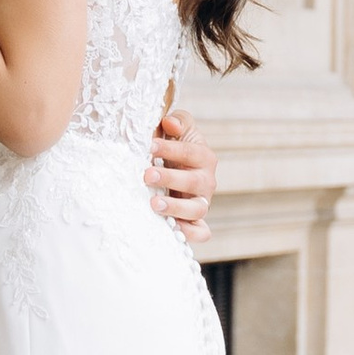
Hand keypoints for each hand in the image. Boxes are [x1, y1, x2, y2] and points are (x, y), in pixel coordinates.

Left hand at [147, 103, 215, 245]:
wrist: (175, 168)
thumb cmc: (174, 146)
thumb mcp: (178, 128)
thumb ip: (178, 121)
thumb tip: (169, 124)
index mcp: (204, 157)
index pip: (191, 152)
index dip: (172, 149)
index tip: (150, 146)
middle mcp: (206, 181)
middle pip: (193, 182)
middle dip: (169, 178)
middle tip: (147, 174)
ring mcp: (202, 202)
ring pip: (197, 209)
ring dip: (176, 207)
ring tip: (154, 204)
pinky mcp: (196, 220)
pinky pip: (201, 232)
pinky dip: (190, 233)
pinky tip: (171, 229)